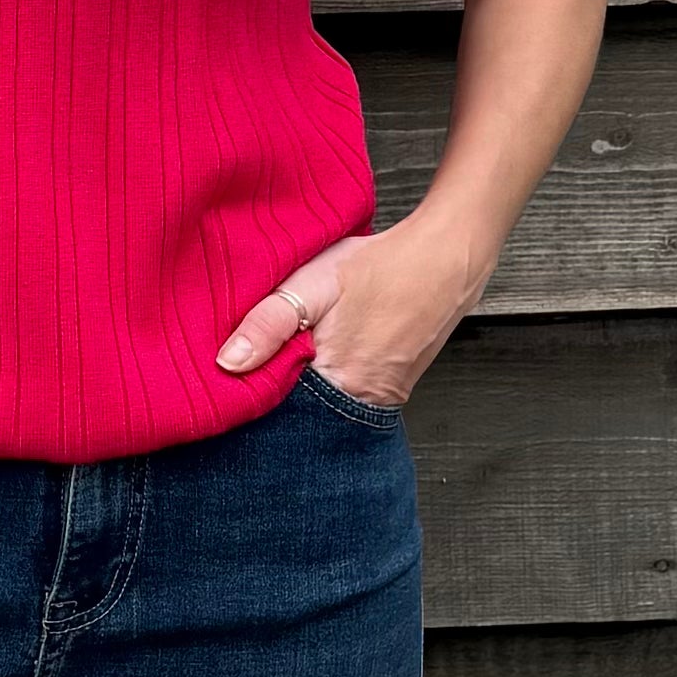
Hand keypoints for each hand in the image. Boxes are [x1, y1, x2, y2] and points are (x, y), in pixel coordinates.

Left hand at [215, 220, 472, 409]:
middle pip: (299, 416)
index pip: (274, 410)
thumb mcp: (315, 282)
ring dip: (299, 390)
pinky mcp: (390, 392)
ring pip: (321, 409)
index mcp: (336, 381)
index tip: (228, 378)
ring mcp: (379, 402)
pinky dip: (326, 383)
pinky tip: (319, 356)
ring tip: (287, 358)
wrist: (449, 260)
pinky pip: (345, 399)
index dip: (249, 393)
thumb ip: (269, 322)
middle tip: (256, 365)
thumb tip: (227, 363)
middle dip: (273, 396)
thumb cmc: (382, 266)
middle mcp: (360, 404)